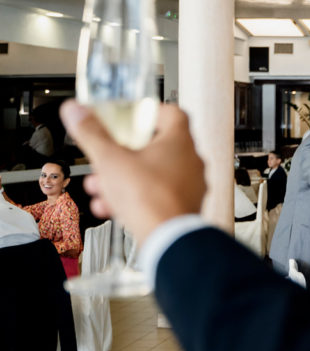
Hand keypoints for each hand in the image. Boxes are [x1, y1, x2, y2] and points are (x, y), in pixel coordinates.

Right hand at [59, 101, 205, 244]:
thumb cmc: (149, 199)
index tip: (130, 117)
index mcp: (180, 142)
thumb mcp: (110, 160)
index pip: (171, 113)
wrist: (167, 239)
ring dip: (123, 178)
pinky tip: (111, 207)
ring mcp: (190, 185)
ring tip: (101, 187)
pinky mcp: (184, 206)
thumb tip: (76, 111)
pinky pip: (157, 195)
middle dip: (123, 154)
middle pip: (155, 147)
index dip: (148, 112)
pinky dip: (134, 197)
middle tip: (106, 158)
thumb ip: (92, 133)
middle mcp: (191, 162)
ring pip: (152, 174)